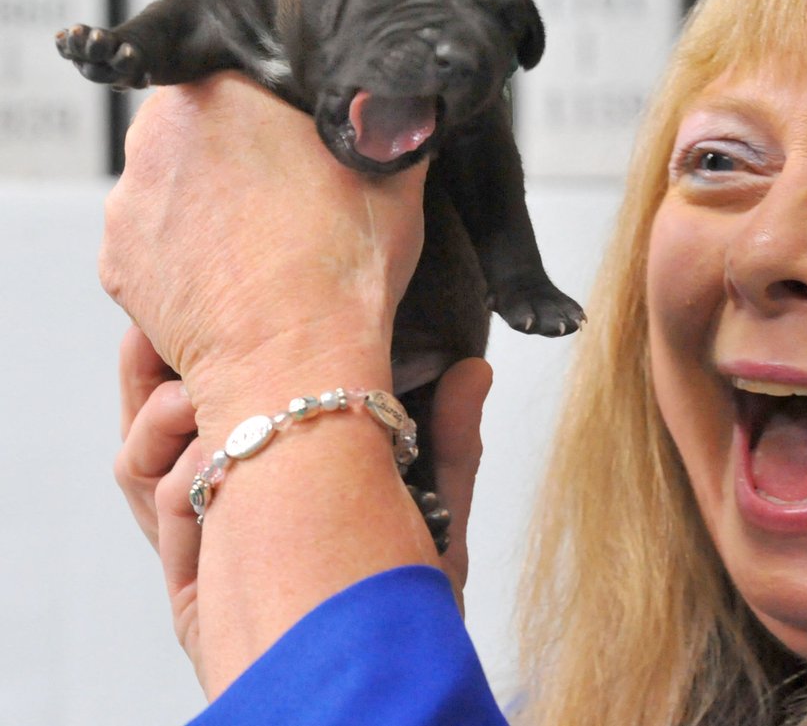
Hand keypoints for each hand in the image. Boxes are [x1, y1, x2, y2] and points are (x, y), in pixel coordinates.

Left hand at [98, 72, 427, 438]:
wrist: (295, 362)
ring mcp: (128, 202)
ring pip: (174, 187)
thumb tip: (398, 108)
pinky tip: (232, 280)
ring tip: (263, 248)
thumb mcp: (398, 175)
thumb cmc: (346, 266)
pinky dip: (186, 258)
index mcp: (224, 89)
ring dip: (209, 207)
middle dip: (238, 155)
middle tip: (290, 199)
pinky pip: (154, 246)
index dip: (280, 111)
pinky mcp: (117, 263)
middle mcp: (159, 133)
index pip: (246, 76)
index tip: (306, 144)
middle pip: (201, 128)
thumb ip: (388, 124)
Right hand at [114, 325, 492, 682]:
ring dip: (164, 418)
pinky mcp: (186, 577)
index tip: (230, 308)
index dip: (227, 353)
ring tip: (192, 404)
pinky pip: (157, 499)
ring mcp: (213, 537)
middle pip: (174, 416)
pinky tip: (200, 462)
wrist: (362, 680)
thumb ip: (449, 442)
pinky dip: (172, 470)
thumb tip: (476, 368)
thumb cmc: (406, 608)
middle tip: (171, 340)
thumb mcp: (441, 515)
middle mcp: (247, 504)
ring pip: (147, 454)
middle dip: (167, 372)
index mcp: (297, 481)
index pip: (247, 399)